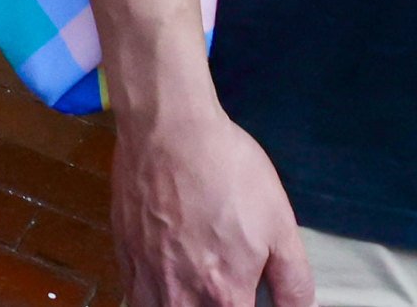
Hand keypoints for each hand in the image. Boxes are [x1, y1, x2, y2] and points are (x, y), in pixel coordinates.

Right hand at [110, 96, 310, 306]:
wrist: (168, 128)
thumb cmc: (227, 170)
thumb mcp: (280, 223)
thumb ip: (292, 281)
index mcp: (225, 295)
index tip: (250, 296)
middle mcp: (182, 297)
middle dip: (216, 305)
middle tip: (226, 289)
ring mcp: (148, 276)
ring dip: (182, 306)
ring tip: (197, 289)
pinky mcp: (124, 253)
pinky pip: (135, 297)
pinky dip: (152, 299)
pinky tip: (165, 283)